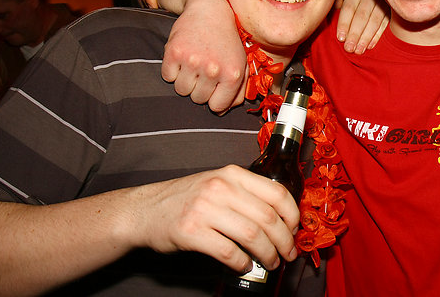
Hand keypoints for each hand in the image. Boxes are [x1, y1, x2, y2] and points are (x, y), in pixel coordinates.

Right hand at [134, 165, 298, 272]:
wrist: (144, 210)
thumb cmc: (184, 199)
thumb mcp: (217, 184)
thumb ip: (245, 193)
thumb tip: (280, 216)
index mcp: (231, 174)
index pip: (276, 192)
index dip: (293, 214)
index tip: (295, 229)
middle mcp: (220, 188)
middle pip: (268, 217)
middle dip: (284, 240)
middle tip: (288, 253)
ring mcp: (204, 209)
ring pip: (252, 235)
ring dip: (268, 254)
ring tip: (271, 262)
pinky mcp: (191, 232)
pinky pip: (228, 251)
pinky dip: (242, 262)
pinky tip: (245, 265)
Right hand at [162, 0, 246, 111]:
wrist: (210, 10)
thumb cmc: (227, 40)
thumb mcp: (241, 63)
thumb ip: (238, 90)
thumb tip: (224, 111)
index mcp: (232, 74)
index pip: (217, 107)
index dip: (213, 99)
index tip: (214, 87)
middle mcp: (213, 69)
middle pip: (197, 99)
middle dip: (199, 88)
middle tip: (204, 69)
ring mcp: (192, 61)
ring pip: (181, 90)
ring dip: (185, 79)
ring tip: (194, 62)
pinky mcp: (174, 52)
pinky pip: (167, 77)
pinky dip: (172, 70)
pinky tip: (183, 56)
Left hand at [335, 0, 389, 53]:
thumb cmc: (356, 3)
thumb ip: (339, 5)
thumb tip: (335, 6)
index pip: (349, 9)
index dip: (344, 24)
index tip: (340, 38)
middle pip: (361, 16)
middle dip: (355, 34)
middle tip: (349, 48)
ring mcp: (382, 2)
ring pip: (374, 22)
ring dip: (365, 38)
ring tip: (359, 50)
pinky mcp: (391, 11)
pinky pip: (383, 25)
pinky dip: (376, 36)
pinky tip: (369, 46)